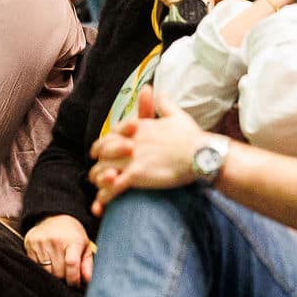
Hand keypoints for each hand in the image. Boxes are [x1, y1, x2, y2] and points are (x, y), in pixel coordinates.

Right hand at [23, 214, 94, 285]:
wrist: (54, 217)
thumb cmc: (72, 235)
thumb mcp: (85, 246)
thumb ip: (87, 264)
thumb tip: (86, 280)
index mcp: (72, 240)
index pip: (71, 264)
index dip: (73, 278)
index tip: (75, 283)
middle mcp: (55, 240)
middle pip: (58, 272)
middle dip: (63, 277)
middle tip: (66, 272)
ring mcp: (40, 242)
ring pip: (46, 271)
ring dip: (52, 273)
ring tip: (56, 265)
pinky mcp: (29, 243)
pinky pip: (35, 265)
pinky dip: (41, 268)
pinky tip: (46, 260)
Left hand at [88, 86, 214, 209]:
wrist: (201, 154)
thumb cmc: (192, 137)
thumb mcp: (177, 115)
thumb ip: (164, 104)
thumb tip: (160, 91)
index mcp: (137, 128)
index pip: (110, 135)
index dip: (102, 145)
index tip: (99, 153)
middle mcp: (130, 141)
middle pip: (102, 152)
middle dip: (98, 164)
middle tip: (96, 175)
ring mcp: (131, 158)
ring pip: (103, 170)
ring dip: (99, 181)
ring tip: (99, 191)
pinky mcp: (135, 174)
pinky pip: (113, 187)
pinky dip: (105, 196)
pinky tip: (103, 205)